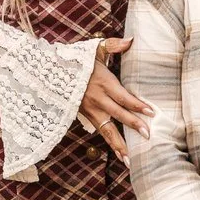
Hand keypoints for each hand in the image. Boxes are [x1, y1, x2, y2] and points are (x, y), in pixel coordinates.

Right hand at [81, 37, 151, 158]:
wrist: (49, 72)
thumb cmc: (76, 60)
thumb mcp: (93, 49)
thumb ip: (113, 45)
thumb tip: (131, 40)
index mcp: (102, 82)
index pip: (122, 96)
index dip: (136, 105)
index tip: (151, 112)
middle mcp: (96, 99)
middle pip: (117, 114)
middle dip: (132, 125)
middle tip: (147, 135)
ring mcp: (90, 110)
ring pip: (107, 129)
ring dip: (119, 144)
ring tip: (130, 159)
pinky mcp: (85, 117)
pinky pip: (101, 132)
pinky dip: (110, 144)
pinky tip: (121, 155)